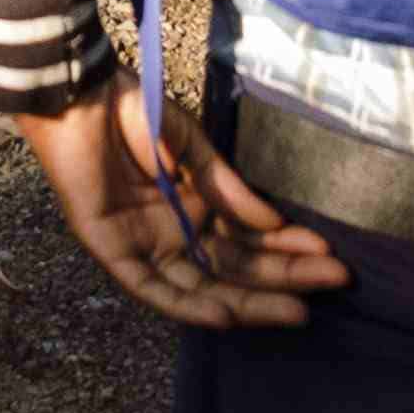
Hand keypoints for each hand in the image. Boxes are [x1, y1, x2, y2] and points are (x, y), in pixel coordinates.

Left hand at [12, 90, 346, 329]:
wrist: (79, 94)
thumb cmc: (133, 110)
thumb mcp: (194, 148)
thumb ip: (229, 189)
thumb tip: (275, 226)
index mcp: (194, 204)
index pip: (248, 240)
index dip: (288, 250)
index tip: (329, 255)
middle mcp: (174, 231)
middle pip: (234, 268)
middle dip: (284, 278)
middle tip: (334, 282)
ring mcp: (144, 243)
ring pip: (203, 285)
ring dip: (250, 302)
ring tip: (297, 311)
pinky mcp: (112, 250)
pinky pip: (153, 289)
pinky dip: (189, 305)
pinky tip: (227, 318)